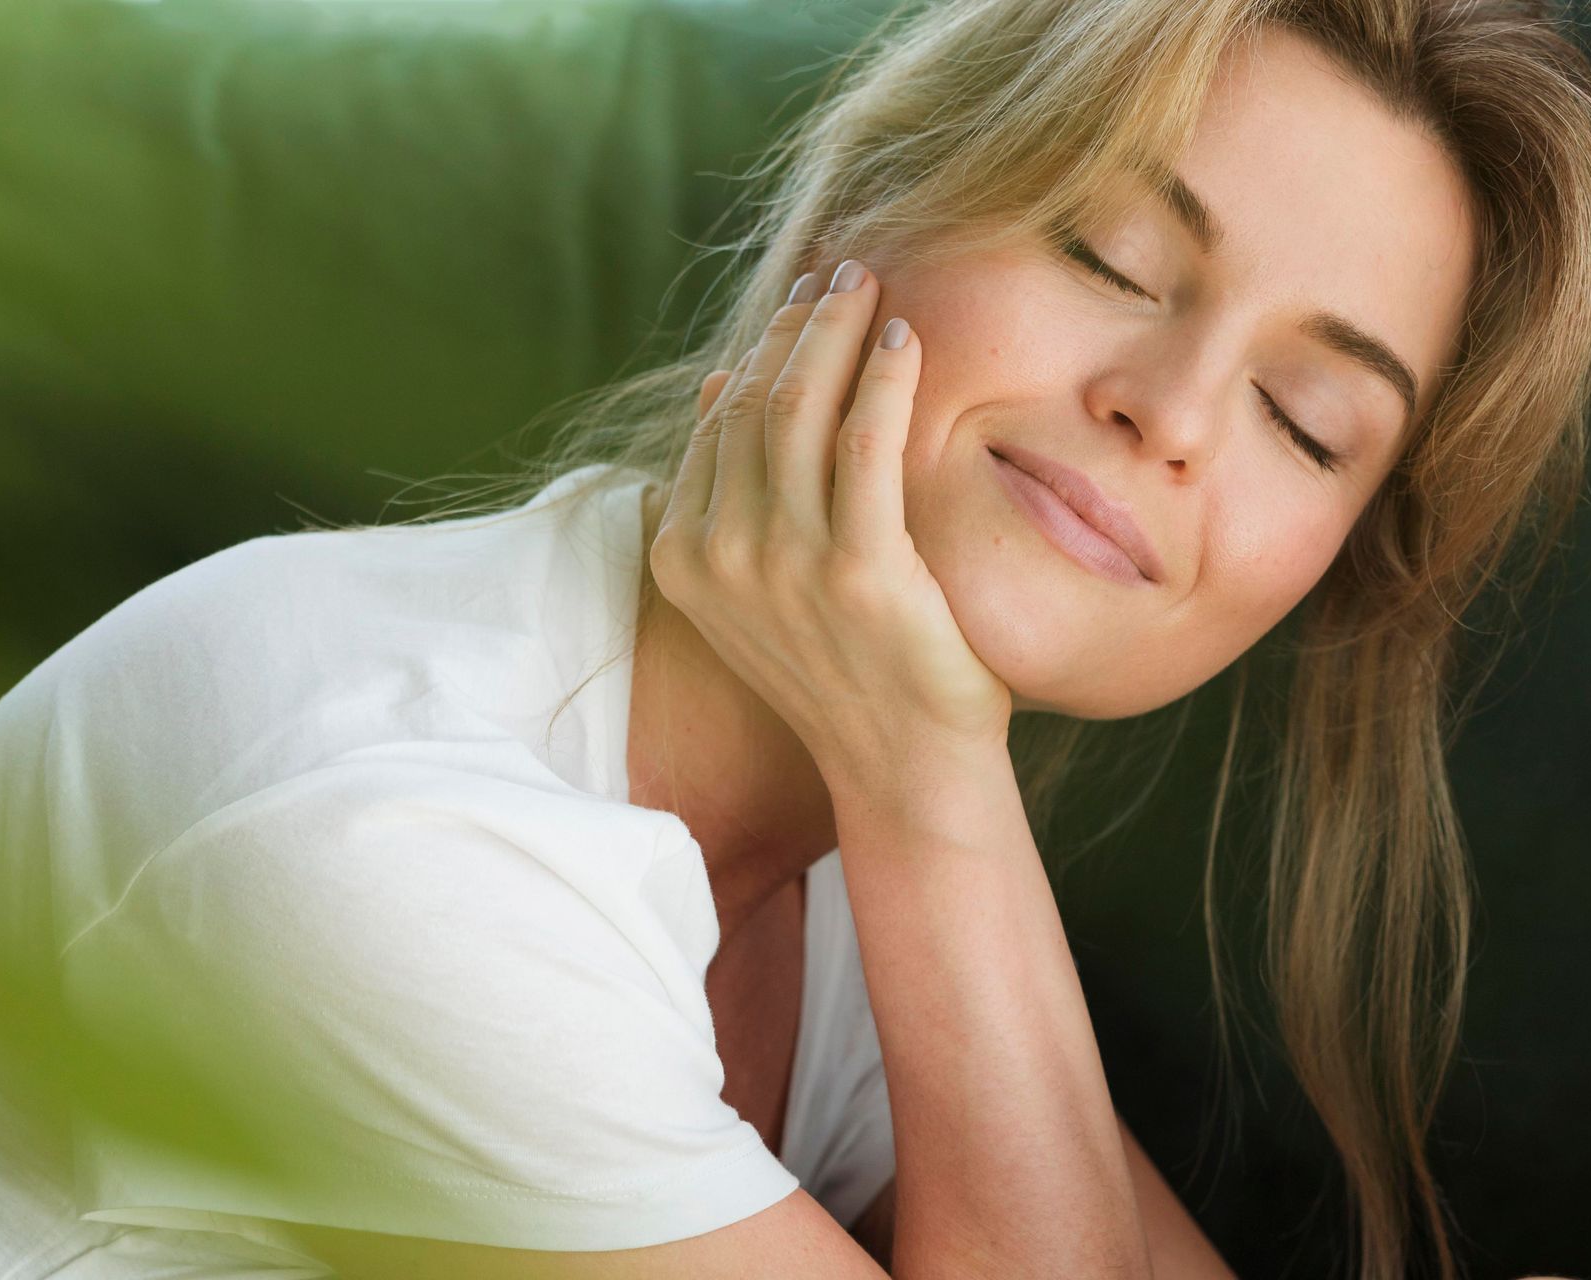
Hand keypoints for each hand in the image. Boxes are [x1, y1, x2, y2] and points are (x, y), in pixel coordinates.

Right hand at [648, 259, 1012, 787]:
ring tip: (871, 288)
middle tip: (844, 274)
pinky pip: (867, 441)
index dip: (762, 351)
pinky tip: (906, 338)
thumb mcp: (759, 585)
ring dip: (836, 332)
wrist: (899, 762)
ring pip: (800, 409)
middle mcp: (721, 557)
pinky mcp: (859, 569)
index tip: (802, 307)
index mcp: (684, 558)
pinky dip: (884, 377)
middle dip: (800, 325)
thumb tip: (721, 385)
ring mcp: (784, 565)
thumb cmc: (842, 668)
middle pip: (755, 404)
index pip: (718, 423)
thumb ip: (730, 495)